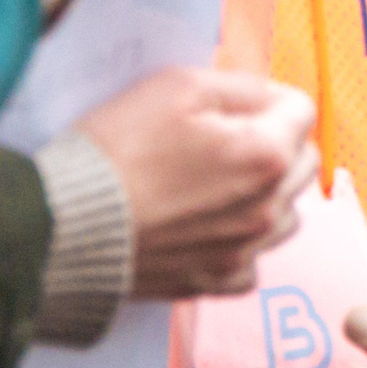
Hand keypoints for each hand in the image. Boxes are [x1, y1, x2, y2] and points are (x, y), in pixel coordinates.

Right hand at [75, 67, 314, 296]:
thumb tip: (269, 97)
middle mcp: (267, 208)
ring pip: (285, 213)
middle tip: (225, 139)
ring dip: (265, 195)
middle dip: (276, 143)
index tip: (234, 105)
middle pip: (303, 161)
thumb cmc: (116, 150)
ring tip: (215, 183)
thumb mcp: (177, 86)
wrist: (64, 224)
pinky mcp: (216, 281)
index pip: (302, 110)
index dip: (268, 98)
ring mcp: (244, 250)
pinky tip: (205, 225)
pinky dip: (238, 241)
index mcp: (266, 155)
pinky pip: (252, 258)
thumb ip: (240, 86)